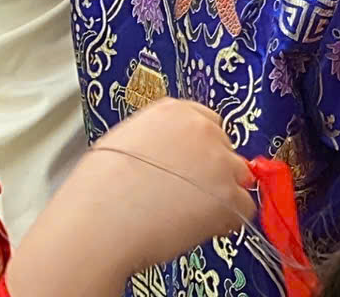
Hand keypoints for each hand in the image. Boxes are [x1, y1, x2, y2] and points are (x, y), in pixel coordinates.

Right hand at [7, 98, 252, 294]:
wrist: (97, 226)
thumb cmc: (96, 194)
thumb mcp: (121, 143)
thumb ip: (157, 139)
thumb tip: (170, 152)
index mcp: (172, 112)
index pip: (207, 122)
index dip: (200, 149)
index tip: (194, 165)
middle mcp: (200, 129)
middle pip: (225, 148)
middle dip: (211, 171)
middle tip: (186, 194)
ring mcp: (218, 160)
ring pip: (237, 176)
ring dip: (221, 194)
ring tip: (186, 214)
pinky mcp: (228, 194)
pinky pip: (243, 206)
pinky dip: (227, 219)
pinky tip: (198, 227)